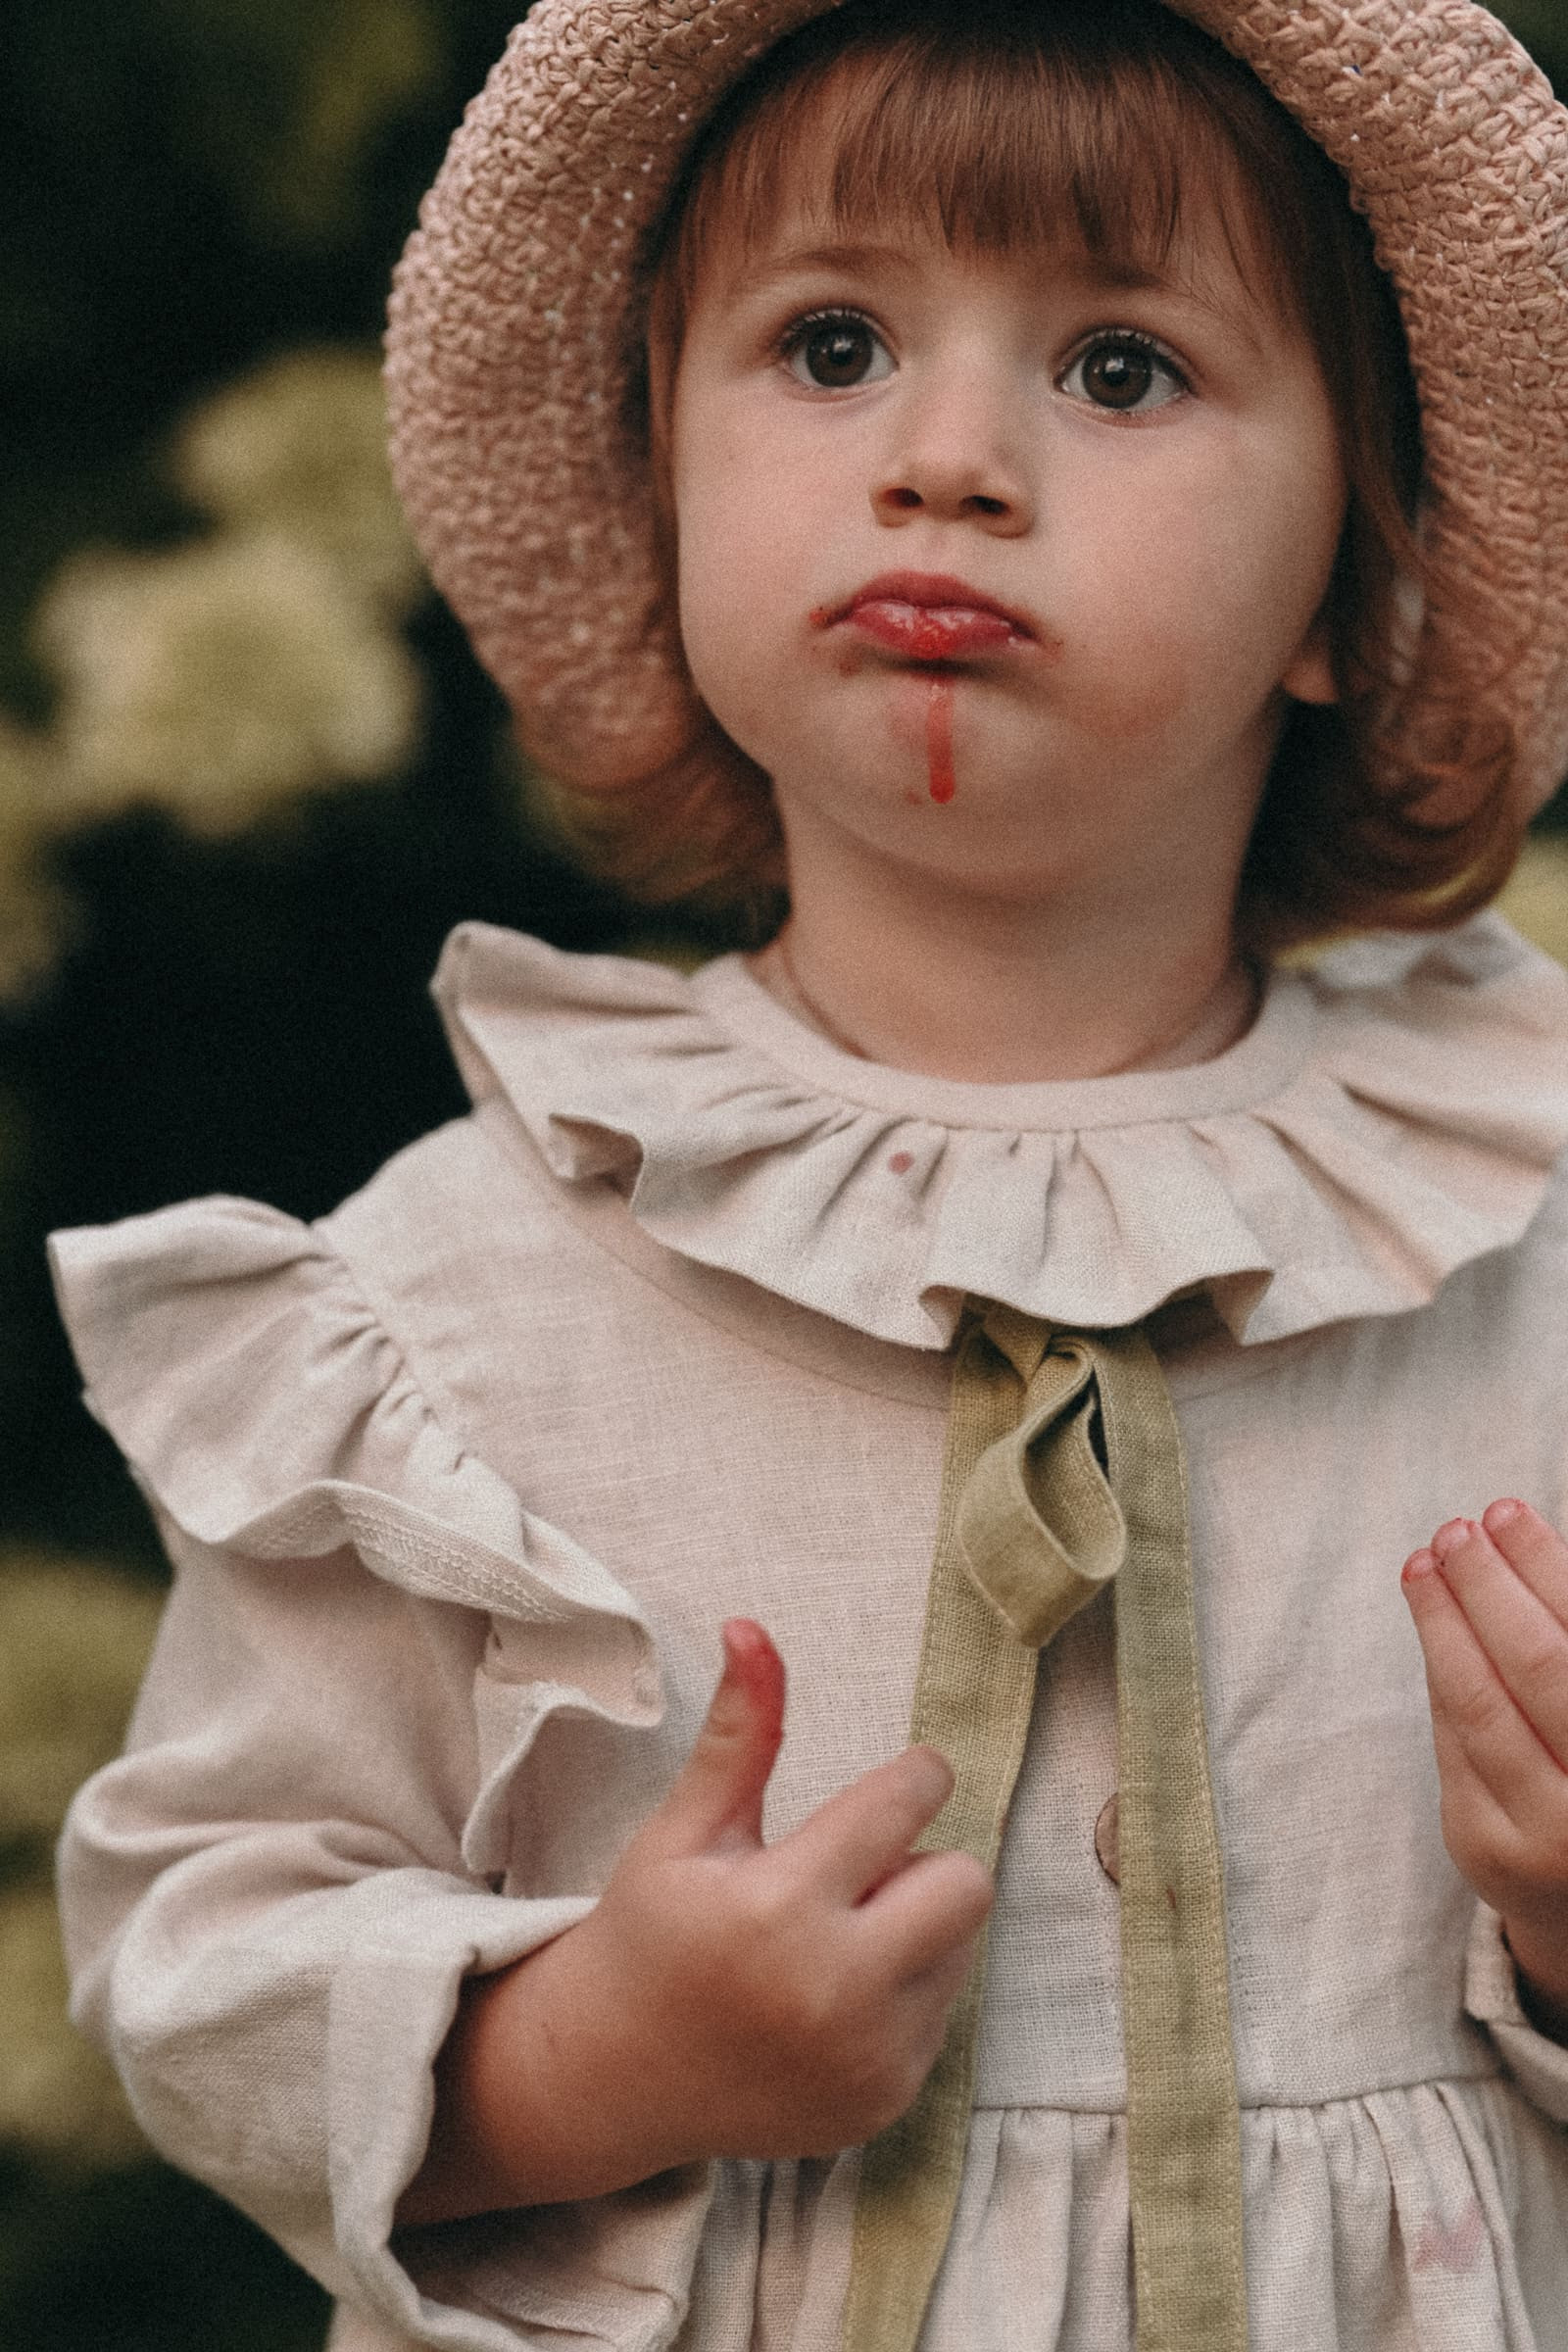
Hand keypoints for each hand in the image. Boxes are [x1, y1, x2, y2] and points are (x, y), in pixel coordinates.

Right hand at [402, 1620, 992, 2220]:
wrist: (615, 2077)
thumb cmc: (652, 1933)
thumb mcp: (684, 1830)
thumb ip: (740, 1734)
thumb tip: (752, 1626)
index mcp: (777, 1906)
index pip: (907, 1802)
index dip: (912, 1778)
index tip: (901, 1780)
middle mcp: (832, 1991)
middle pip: (965, 1881)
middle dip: (924, 1859)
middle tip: (859, 1870)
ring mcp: (864, 2058)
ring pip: (962, 1945)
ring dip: (918, 1927)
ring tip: (835, 1937)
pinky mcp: (885, 2101)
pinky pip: (944, 2012)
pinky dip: (904, 1993)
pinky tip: (832, 2000)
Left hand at [1402, 1500, 1567, 2034]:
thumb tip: (1524, 1544)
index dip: (1541, 1567)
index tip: (1504, 1510)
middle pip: (1537, 1669)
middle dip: (1487, 1585)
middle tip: (1456, 1526)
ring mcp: (1546, 1839)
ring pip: (1477, 1705)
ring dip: (1443, 1620)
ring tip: (1424, 1559)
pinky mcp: (1483, 1852)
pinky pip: (1451, 1739)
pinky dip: (1442, 1673)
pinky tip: (1434, 1623)